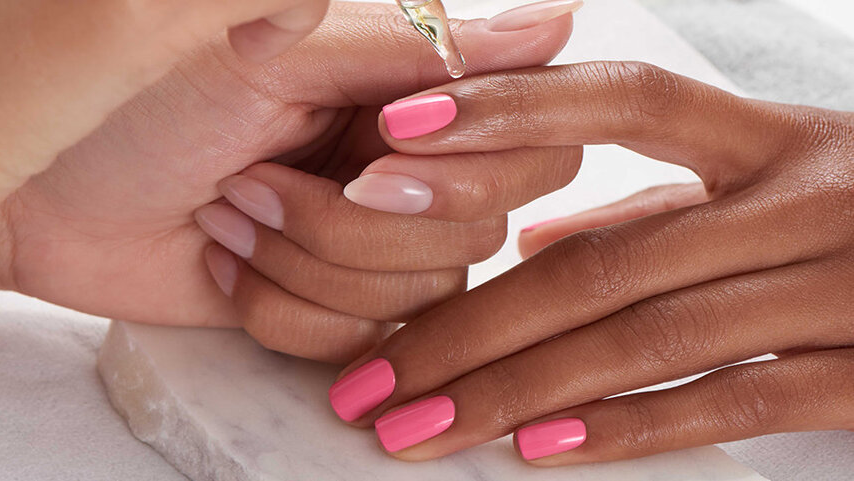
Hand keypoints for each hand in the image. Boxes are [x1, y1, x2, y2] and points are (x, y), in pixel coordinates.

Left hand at [0, 3, 574, 361]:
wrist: (52, 188)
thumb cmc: (145, 97)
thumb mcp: (277, 47)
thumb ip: (417, 41)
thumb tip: (556, 20)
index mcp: (411, 96)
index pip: (530, 137)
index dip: (473, 158)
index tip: (385, 142)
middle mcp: (408, 171)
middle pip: (479, 231)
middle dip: (354, 221)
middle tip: (262, 171)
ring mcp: (375, 248)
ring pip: (417, 296)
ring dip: (302, 261)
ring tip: (228, 210)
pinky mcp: (334, 311)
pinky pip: (359, 343)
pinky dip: (277, 309)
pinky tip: (224, 261)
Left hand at [328, 61, 853, 461]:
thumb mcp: (772, 176)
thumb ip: (654, 197)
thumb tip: (533, 237)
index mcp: (770, 137)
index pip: (620, 99)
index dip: (507, 108)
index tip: (395, 137)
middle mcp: (805, 199)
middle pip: (603, 261)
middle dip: (468, 326)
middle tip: (367, 380)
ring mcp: (843, 288)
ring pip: (647, 339)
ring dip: (517, 392)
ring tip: (416, 431)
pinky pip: (732, 403)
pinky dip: (628, 429)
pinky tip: (538, 452)